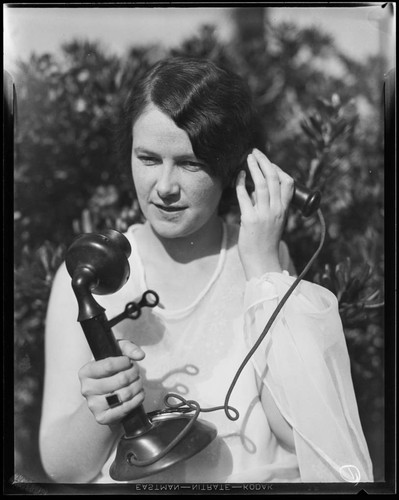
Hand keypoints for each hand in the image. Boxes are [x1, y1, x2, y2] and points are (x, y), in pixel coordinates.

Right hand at [78, 340, 145, 425]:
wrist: (106, 394)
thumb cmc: (111, 371)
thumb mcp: (117, 352)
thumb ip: (128, 348)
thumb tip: (139, 355)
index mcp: (86, 372)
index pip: (109, 365)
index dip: (125, 362)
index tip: (128, 361)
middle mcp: (86, 389)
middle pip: (121, 379)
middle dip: (134, 373)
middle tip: (135, 371)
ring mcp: (93, 405)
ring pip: (126, 393)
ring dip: (137, 385)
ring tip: (136, 381)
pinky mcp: (102, 417)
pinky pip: (126, 408)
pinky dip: (138, 399)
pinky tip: (137, 393)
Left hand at [235, 148, 293, 279]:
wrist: (262, 262)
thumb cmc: (265, 243)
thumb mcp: (272, 222)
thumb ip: (266, 205)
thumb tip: (254, 189)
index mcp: (284, 210)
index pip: (288, 184)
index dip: (278, 170)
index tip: (268, 163)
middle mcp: (276, 210)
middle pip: (273, 179)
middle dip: (264, 162)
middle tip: (255, 152)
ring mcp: (264, 215)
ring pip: (261, 185)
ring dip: (254, 168)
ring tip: (248, 157)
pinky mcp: (250, 220)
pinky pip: (245, 197)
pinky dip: (241, 184)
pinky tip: (238, 176)